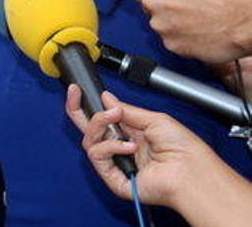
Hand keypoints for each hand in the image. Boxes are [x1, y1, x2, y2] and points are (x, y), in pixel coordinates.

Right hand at [64, 84, 217, 206]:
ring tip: (117, 120)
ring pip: (89, 140)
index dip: (86, 105)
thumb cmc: (183, 149)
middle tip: (76, 95)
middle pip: (87, 130)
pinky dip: (110, 147)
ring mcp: (116, 163)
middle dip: (78, 110)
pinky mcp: (113, 178)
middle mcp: (120, 147)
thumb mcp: (153, 119)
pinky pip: (97, 156)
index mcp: (130, 133)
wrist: (191, 171)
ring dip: (100, 125)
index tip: (77, 90)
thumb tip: (106, 97)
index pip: (100, 119)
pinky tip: (128, 147)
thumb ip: (126, 109)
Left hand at [120, 0, 251, 63]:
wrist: (247, 22)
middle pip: (146, 7)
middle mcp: (155, 3)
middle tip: (185, 9)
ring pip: (160, 26)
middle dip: (161, 8)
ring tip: (198, 22)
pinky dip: (182, 40)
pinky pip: (171, 42)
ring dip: (173, 25)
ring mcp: (161, 26)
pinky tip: (200, 34)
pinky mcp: (171, 45)